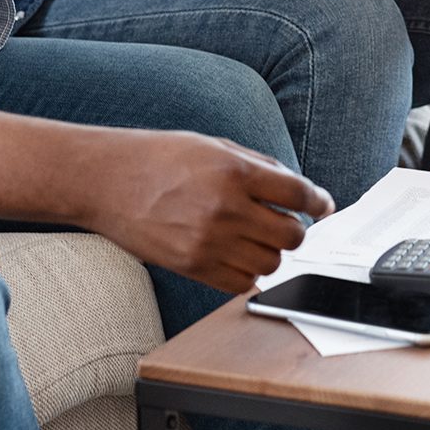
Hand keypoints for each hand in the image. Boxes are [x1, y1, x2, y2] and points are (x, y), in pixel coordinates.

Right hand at [83, 130, 333, 294]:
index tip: (322, 206)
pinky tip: (236, 254)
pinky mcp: (192, 266)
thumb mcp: (213, 146)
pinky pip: (241, 283)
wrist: (106, 181)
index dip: (318, 201)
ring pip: (270, 263)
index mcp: (234, 172)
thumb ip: (259, 166)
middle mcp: (225, 208)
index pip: (298, 193)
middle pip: (291, 235)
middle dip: (295, 229)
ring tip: (254, 237)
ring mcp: (208, 242)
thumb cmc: (158, 158)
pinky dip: (248, 273)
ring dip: (271, 252)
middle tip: (283, 222)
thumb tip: (299, 188)